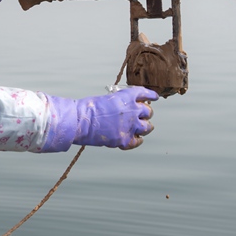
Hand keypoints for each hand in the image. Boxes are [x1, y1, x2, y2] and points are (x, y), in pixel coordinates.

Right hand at [42, 86, 157, 150]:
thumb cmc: (88, 108)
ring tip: (143, 127)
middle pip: (148, 111)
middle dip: (146, 112)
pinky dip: (138, 140)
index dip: (151, 95)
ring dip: (145, 126)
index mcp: (127, 97)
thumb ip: (119, 102)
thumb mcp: (106, 99)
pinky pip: (138, 141)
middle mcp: (132, 110)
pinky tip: (137, 138)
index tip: (154, 97)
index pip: (145, 93)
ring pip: (147, 127)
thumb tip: (124, 108)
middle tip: (142, 114)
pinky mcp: (125, 140)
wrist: (80, 121)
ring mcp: (130, 126)